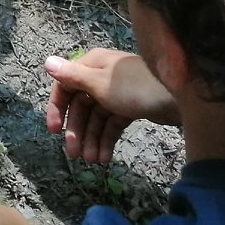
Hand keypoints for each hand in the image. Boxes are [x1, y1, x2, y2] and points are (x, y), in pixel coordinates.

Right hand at [43, 50, 179, 164]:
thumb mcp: (100, 83)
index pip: (66, 86)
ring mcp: (116, 93)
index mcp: (91, 65)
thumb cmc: (134, 86)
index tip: (54, 131)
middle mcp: (101, 77)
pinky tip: (105, 158)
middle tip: (75, 155)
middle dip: (77, 131)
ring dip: (92, 140)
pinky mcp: (129, 107)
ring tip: (93, 162)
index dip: (58, 108)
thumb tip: (46, 62)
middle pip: (81, 106)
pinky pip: (112, 124)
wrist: (178, 96)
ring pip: (97, 118)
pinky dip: (107, 140)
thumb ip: (72, 76)